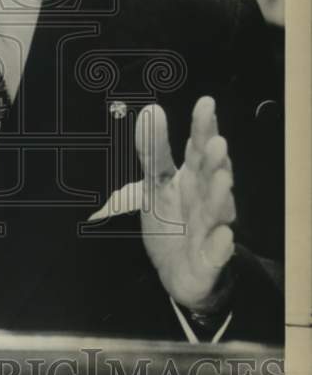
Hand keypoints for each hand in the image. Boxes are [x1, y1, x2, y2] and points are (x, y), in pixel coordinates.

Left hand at [135, 96, 235, 312]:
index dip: (202, 127)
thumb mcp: (154, 184)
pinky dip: (220, 246)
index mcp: (193, 178)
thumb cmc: (172, 220)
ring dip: (221, 197)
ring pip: (217, 212)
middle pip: (211, 177)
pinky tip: (223, 236)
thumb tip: (151, 109)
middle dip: (215, 161)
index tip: (205, 102)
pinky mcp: (209, 260)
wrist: (178, 271)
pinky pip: (216, 254)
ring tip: (222, 180)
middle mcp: (206, 199)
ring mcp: (210, 229)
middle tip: (217, 142)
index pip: (197, 149)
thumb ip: (152, 151)